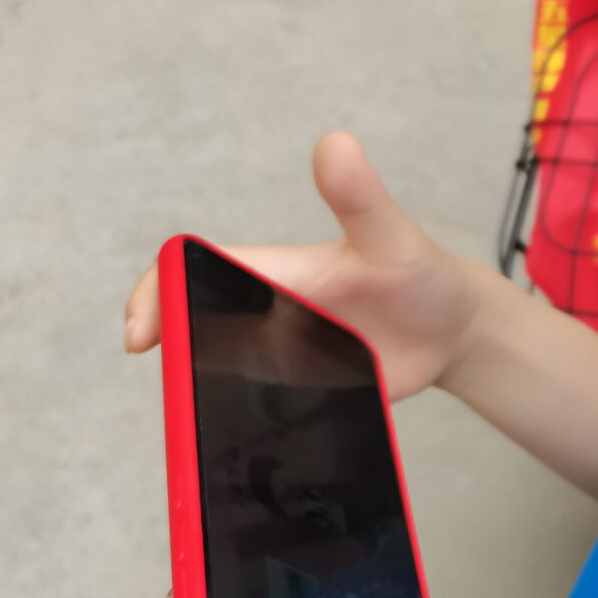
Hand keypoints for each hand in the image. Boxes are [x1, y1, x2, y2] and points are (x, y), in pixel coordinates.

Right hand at [125, 132, 480, 400]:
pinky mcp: (300, 394)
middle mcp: (264, 313)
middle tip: (179, 403)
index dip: (153, 294)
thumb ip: (361, 197)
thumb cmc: (419, 270)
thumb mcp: (392, 236)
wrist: (456, 330)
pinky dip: (236, 430)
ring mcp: (279, 356)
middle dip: (171, 361)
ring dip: (197, 403)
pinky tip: (237, 456)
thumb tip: (335, 142)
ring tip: (201, 435)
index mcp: (271, 271)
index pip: (189, 270)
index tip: (141, 336)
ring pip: (214, 376)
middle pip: (191, 330)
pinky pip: (255, 415)